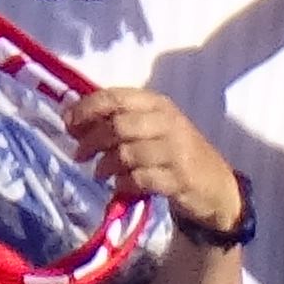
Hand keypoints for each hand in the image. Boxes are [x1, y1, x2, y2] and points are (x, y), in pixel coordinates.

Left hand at [58, 82, 244, 237]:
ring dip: (106, 165)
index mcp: (156, 103)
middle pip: (118, 125)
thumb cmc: (173, 151)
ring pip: (127, 153)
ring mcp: (175, 150)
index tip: (68, 123)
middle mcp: (167, 121)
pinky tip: (121, 186)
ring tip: (100, 172)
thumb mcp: (150, 127)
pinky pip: (140, 179)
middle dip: (92, 140)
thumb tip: (71, 118)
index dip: (87, 108)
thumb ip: (117, 120)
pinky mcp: (179, 178)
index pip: (115, 97)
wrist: (215, 184)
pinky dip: (124, 183)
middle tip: (79, 154)